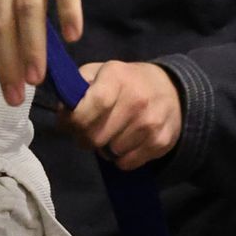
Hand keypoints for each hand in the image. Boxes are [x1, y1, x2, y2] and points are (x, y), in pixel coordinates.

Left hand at [63, 60, 183, 170]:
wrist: (172, 88)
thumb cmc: (126, 81)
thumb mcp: (100, 72)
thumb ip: (77, 89)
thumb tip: (63, 115)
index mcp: (116, 77)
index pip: (85, 112)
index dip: (72, 122)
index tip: (71, 123)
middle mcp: (136, 100)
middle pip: (95, 137)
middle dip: (86, 137)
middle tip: (91, 129)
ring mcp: (151, 123)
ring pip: (110, 152)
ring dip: (106, 146)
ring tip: (114, 131)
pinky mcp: (161, 142)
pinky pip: (126, 163)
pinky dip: (122, 157)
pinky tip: (128, 140)